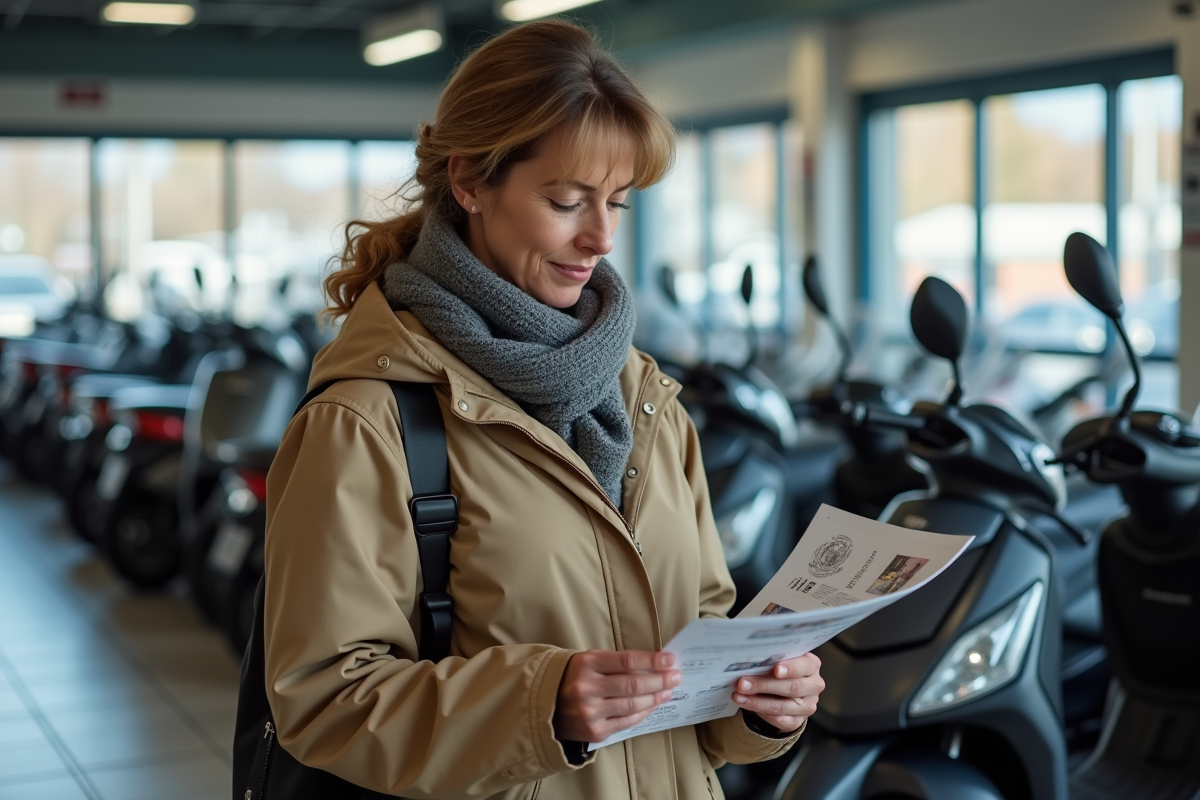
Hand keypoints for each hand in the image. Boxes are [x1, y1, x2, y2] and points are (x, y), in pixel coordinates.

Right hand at [554, 650, 681, 742]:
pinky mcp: (595, 731)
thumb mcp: (589, 661)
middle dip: (660, 680)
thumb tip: (654, 665)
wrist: (547, 706)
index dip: (652, 661)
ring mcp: (590, 712)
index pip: (627, 661)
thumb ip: (617, 662)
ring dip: (655, 697)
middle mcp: (586, 688)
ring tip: (668, 690)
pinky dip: (644, 712)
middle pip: (633, 684)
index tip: (670, 660)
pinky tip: (653, 704)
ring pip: (632, 704)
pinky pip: (627, 721)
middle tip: (675, 676)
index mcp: (586, 664)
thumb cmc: (574, 677)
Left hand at [731, 652, 823, 732]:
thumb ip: (770, 660)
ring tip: (738, 696)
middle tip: (742, 683)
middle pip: (792, 687)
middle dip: (764, 685)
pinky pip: (780, 721)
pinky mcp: (798, 720)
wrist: (783, 690)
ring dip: (757, 702)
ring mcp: (807, 705)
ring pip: (782, 706)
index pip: (805, 666)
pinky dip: (762, 714)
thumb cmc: (778, 668)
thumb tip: (748, 663)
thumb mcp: (778, 660)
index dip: (791, 668)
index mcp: (811, 665)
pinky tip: (748, 706)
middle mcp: (814, 685)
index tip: (776, 669)